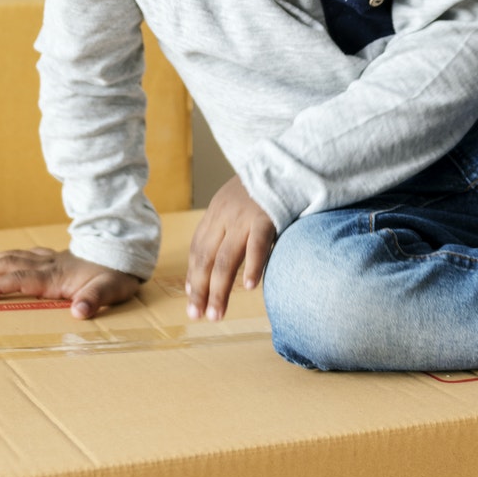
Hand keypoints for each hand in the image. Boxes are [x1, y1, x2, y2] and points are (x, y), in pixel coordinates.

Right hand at [0, 247, 141, 319]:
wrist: (124, 250)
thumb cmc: (116, 274)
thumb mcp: (111, 290)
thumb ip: (95, 300)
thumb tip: (79, 312)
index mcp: (56, 276)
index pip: (22, 279)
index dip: (1, 286)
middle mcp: (48, 264)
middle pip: (9, 264)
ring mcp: (49, 258)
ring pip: (13, 256)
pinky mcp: (53, 256)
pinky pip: (23, 253)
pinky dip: (6, 256)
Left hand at [185, 176, 275, 320]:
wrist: (286, 162)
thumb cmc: (264, 189)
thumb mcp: (237, 203)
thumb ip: (227, 228)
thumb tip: (220, 262)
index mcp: (216, 213)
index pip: (197, 249)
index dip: (192, 274)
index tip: (191, 297)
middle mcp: (224, 216)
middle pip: (205, 258)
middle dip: (199, 289)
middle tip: (196, 315)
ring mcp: (244, 217)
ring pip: (225, 259)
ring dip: (218, 290)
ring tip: (216, 313)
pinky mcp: (266, 217)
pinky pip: (257, 245)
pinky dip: (252, 266)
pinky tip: (248, 287)